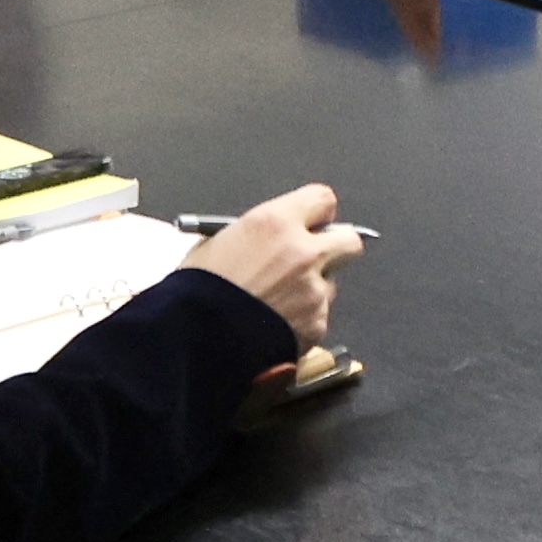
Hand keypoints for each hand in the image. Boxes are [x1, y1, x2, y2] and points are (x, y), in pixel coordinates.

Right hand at [179, 181, 362, 345]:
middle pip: (349, 240)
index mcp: (275, 223)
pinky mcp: (316, 324)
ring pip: (331, 284)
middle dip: (335, 248)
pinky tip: (274, 325)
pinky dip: (303, 320)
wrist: (193, 342)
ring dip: (313, 290)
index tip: (310, 222)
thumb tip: (272, 239)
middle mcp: (302, 253)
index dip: (316, 213)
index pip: (323, 200)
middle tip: (313, 259)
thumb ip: (255, 236)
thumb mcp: (215, 244)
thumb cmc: (194, 294)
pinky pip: (319, 316)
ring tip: (276, 303)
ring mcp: (314, 291)